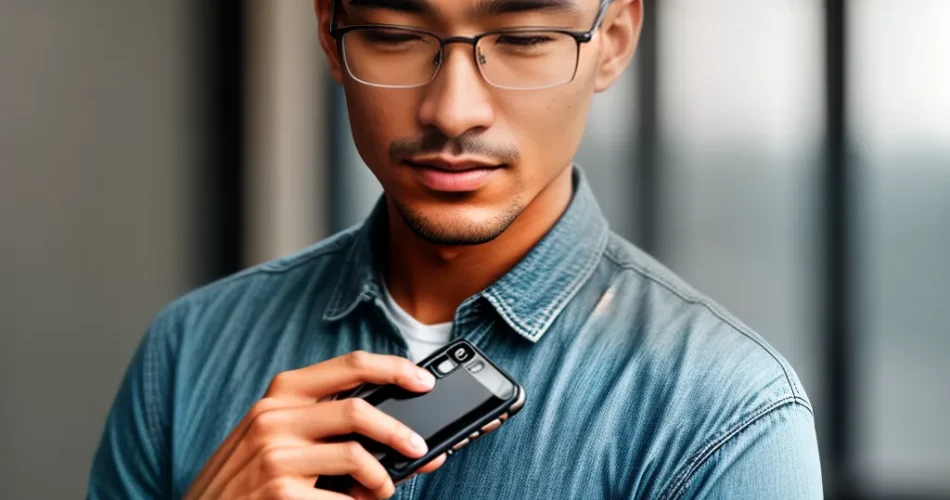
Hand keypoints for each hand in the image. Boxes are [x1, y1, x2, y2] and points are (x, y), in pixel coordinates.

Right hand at [183, 351, 446, 499]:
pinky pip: (342, 499)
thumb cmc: (250, 476)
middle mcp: (275, 418)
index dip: (394, 369)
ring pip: (357, 457)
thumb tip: (398, 432)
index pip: (349, 365)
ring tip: (381, 491)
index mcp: (282, 394)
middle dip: (399, 431)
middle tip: (419, 448)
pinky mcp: (280, 493)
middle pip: (358, 410)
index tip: (423, 381)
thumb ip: (327, 426)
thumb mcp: (279, 436)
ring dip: (381, 480)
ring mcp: (275, 456)